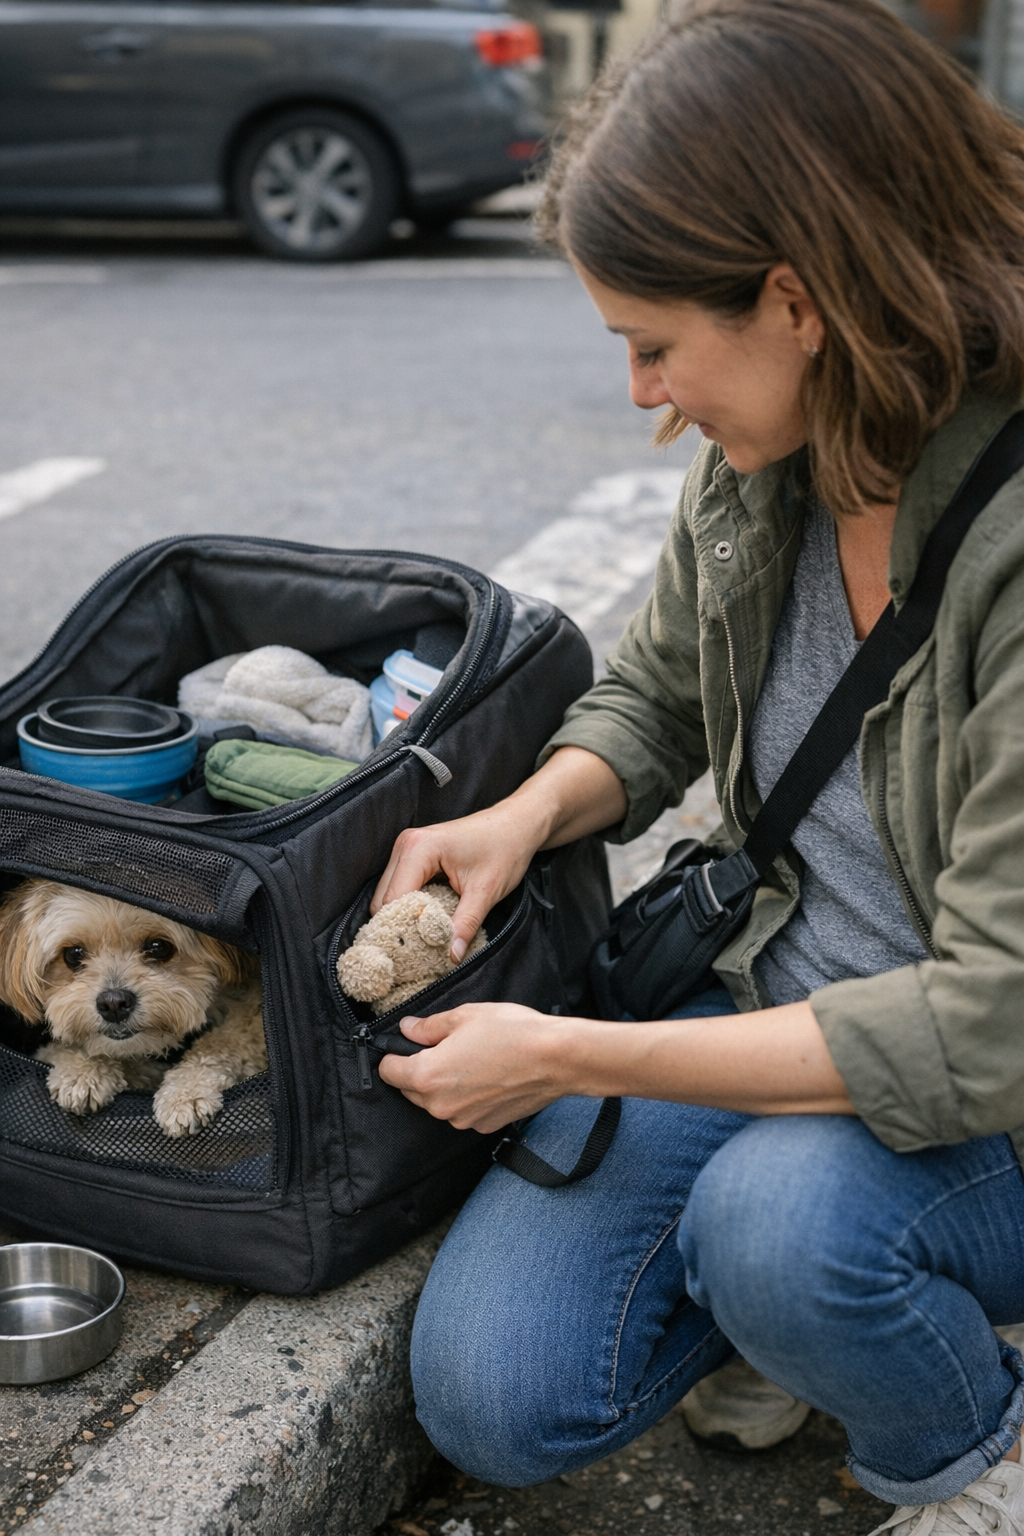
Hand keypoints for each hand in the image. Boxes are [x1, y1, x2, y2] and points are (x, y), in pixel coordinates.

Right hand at [371, 804, 539, 963]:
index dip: (401, 929)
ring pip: (389, 894)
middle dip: (399, 925)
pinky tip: (428, 920)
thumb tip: (451, 956)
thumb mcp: (486, 891)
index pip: (394, 899)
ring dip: (404, 916)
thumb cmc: (505, 848)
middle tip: (418, 951)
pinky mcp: (415, 855)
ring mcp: (408, 848)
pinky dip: (411, 906)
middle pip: (384, 898)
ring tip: (424, 936)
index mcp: (419, 848)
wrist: (517, 824)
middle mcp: (406, 845)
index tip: (414, 954)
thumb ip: (465, 924)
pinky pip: (401, 887)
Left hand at [377, 1004, 567, 1132]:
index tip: (408, 1045)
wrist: (556, 1059)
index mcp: (427, 1076)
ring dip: (444, 1085)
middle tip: (446, 1047)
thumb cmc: (512, 1033)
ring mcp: (463, 1120)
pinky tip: (488, 1077)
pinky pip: (462, 1112)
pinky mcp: (484, 1126)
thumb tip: (408, 1029)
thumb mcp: (464, 1016)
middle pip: (410, 1089)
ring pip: (438, 1102)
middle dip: (420, 1070)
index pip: (389, 1071)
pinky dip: (467, 1098)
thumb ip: (428, 1027)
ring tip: (472, 1060)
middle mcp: (440, 1106)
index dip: (395, 1054)